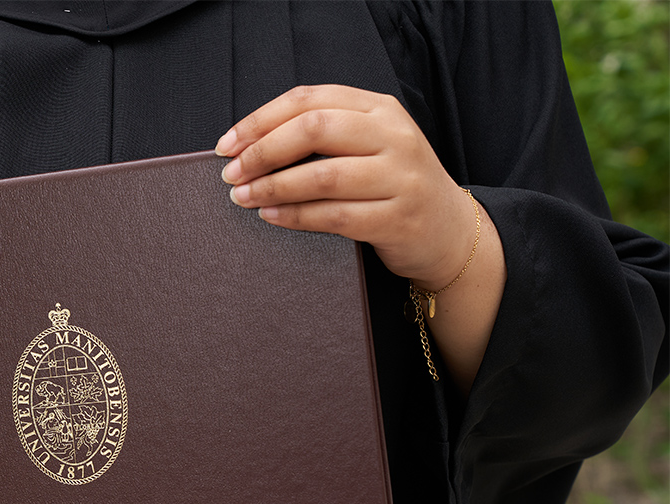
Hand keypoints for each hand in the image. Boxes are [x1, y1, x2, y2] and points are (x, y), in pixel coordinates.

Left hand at [216, 84, 506, 393]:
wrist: (448, 231)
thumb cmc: (392, 186)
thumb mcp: (367, 145)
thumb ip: (323, 135)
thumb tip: (250, 145)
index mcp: (379, 108)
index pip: (310, 99)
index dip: (261, 120)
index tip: (228, 144)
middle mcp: (394, 136)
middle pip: (315, 128)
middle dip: (263, 151)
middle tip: (232, 173)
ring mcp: (400, 177)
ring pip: (324, 175)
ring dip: (273, 187)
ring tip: (244, 197)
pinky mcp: (398, 219)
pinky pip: (335, 216)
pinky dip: (296, 216)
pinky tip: (271, 216)